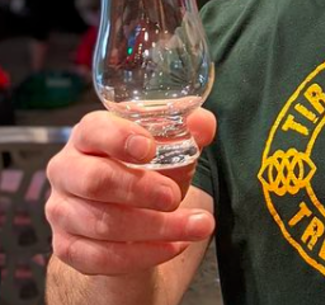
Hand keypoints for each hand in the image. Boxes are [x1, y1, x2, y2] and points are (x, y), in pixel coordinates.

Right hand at [45, 108, 215, 275]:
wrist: (127, 210)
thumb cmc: (146, 165)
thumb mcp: (170, 142)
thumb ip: (192, 127)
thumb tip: (204, 125)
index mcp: (89, 134)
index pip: (95, 130)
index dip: (120, 138)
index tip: (150, 148)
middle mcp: (68, 169)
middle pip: (95, 180)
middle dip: (140, 190)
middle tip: (175, 197)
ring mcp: (61, 210)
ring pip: (102, 224)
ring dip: (156, 228)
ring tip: (197, 226)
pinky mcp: (66, 246)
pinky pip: (99, 258)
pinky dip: (142, 254)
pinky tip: (174, 245)